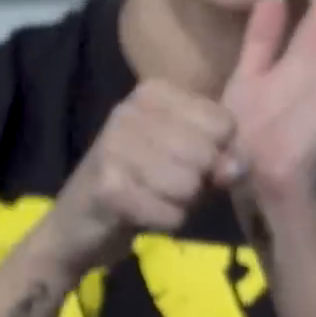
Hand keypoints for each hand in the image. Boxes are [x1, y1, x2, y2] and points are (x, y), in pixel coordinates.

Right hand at [31, 79, 239, 276]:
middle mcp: (130, 109)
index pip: (224, 122)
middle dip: (198, 183)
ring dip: (180, 204)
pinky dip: (166, 222)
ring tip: (151, 197)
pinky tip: (140, 214)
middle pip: (208, 154)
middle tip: (165, 184)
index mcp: (154, 92)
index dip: (218, 153)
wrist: (77, 225)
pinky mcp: (107, 185)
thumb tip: (238, 166)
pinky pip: (171, 213)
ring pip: (190, 185)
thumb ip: (222, 158)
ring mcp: (114, 144)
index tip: (187, 160)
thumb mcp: (190, 162)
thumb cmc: (144, 184)